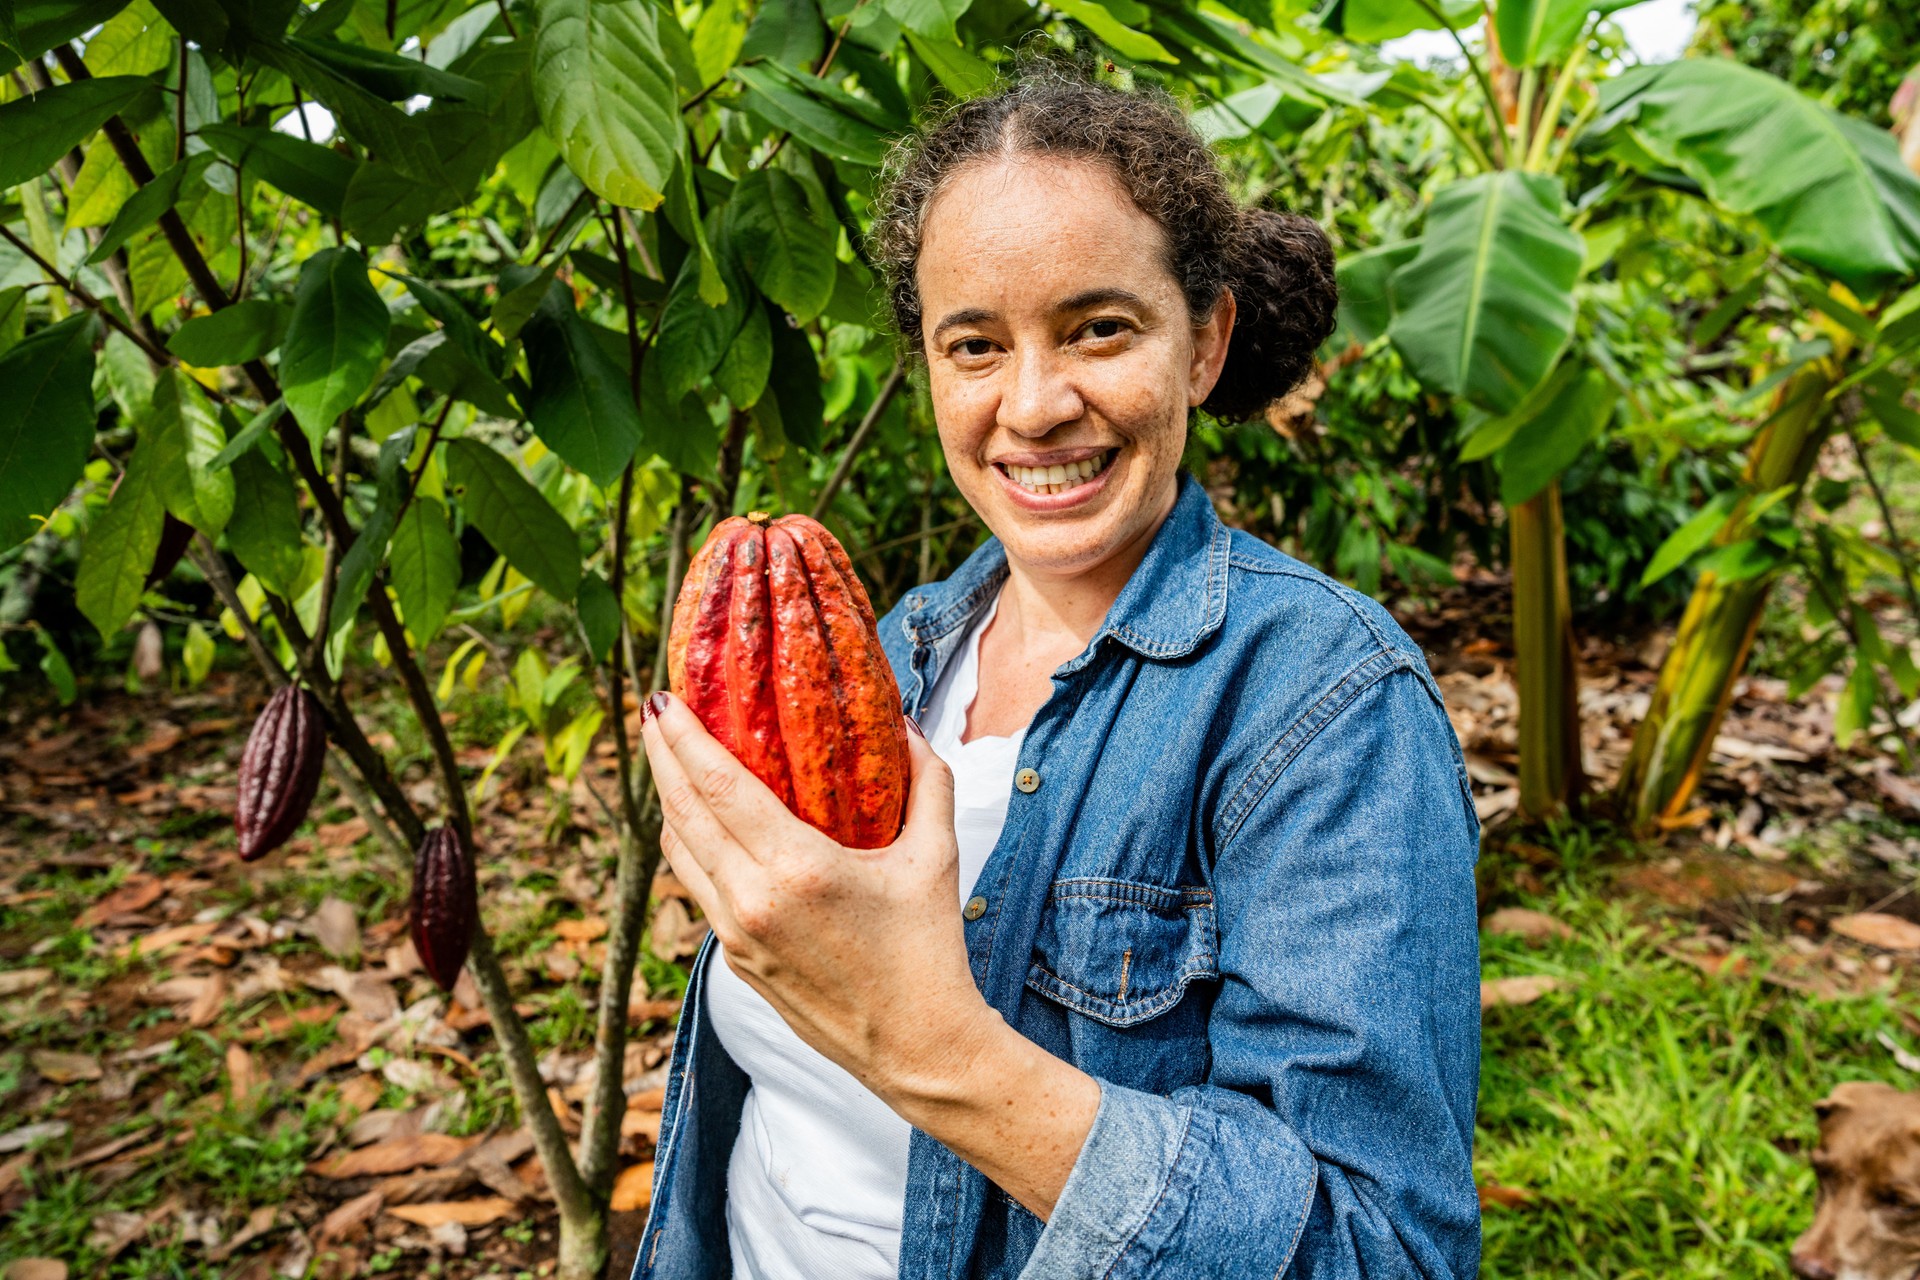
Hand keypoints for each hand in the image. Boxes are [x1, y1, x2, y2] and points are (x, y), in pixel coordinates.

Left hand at [639, 691, 996, 1099]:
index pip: (717, 786)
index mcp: (797, 870)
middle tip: (653, 711)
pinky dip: (692, 846)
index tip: (661, 697)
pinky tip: (702, 824)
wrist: (917, 1048)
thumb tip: (903, 722)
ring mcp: (737, 937)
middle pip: (681, 813)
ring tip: (668, 759)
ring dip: (668, 801)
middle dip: (659, 756)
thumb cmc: (930, 950)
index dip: (681, 737)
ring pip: (680, 854)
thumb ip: (925, 780)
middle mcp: (752, 902)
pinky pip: (700, 888)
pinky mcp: (737, 961)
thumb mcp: (935, 856)